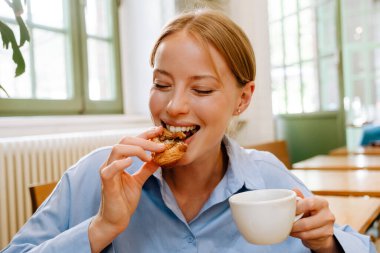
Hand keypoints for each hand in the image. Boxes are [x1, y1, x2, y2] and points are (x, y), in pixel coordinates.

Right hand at [89, 127, 164, 252]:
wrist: (115, 219)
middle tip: (160, 145)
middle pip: (124, 140)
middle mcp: (111, 162)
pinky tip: (132, 162)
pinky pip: (110, 169)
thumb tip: (160, 158)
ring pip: (117, 149)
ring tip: (149, 156)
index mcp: (118, 160)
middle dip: (144, 140)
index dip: (146, 134)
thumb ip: (147, 169)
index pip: (132, 141)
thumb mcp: (139, 181)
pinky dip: (121, 163)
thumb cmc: (124, 200)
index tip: (160, 130)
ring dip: (136, 149)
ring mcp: (107, 170)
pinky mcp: (105, 182)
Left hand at [290, 189, 341, 252]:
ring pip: (305, 232)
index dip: (296, 208)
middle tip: (285, 223)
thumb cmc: (309, 212)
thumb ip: (299, 197)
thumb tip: (294, 190)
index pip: (309, 204)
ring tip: (288, 228)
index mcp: (322, 202)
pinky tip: (294, 232)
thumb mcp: (304, 204)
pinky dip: (298, 235)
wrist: (321, 228)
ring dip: (294, 231)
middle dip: (292, 224)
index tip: (288, 211)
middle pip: (305, 223)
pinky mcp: (326, 236)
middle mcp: (328, 214)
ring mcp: (329, 227)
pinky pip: (307, 237)